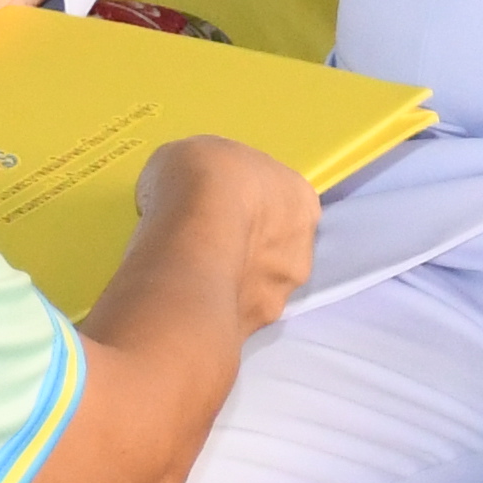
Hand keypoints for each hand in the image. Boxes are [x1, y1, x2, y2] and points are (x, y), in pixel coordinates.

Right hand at [118, 134, 319, 341]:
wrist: (189, 242)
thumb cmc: (200, 182)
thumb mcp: (191, 155)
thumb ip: (202, 181)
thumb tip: (187, 199)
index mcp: (299, 198)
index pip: (280, 199)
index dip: (245, 201)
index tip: (215, 203)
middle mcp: (301, 249)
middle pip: (273, 246)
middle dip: (243, 246)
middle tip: (201, 241)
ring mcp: (280, 292)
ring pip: (255, 286)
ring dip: (229, 281)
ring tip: (185, 274)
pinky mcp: (252, 327)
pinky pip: (229, 314)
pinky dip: (209, 307)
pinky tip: (180, 298)